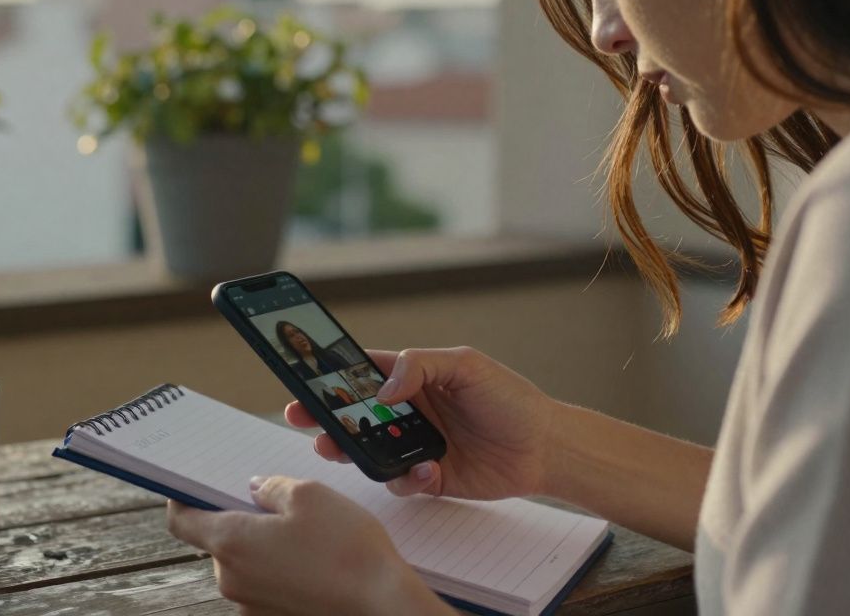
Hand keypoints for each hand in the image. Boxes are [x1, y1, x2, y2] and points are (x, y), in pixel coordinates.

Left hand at [166, 476, 444, 614]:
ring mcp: (252, 606)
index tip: (192, 485)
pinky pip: (266, 585)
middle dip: (239, 518)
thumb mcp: (310, 495)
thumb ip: (272, 487)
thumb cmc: (346, 547)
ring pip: (245, 564)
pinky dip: (281, 569)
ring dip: (263, 545)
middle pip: (218, 542)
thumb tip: (255, 490)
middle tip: (274, 501)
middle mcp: (232, 580)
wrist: (381, 604)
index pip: (182, 521)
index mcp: (231, 543)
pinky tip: (314, 559)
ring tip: (306, 532)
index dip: (182, 499)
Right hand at [285, 346, 556, 500]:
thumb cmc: (510, 398)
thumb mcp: (467, 366)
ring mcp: (416, 447)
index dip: (331, 377)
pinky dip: (405, 479)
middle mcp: (409, 412)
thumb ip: (420, 366)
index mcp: (414, 379)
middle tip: (304, 420)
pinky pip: (400, 482)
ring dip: (351, 451)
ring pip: (368, 451)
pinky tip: (426, 472)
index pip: (362, 373)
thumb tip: (381, 388)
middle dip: (325, 417)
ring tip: (338, 448)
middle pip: (354, 414)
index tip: (303, 381)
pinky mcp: (429, 479)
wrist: (547, 448)